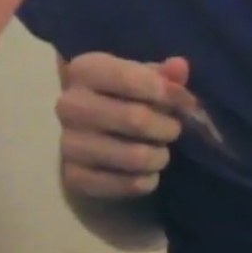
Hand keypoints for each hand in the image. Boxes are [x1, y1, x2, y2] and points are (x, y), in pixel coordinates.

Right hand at [56, 53, 191, 199]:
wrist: (86, 130)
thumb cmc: (120, 96)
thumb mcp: (140, 77)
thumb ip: (162, 74)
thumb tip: (179, 67)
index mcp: (84, 71)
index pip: (127, 77)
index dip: (163, 91)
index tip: (183, 101)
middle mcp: (69, 105)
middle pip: (135, 120)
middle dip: (166, 127)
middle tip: (174, 129)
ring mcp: (68, 143)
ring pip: (134, 156)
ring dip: (158, 156)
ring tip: (161, 152)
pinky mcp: (74, 177)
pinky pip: (125, 185)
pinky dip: (146, 181)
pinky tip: (147, 173)